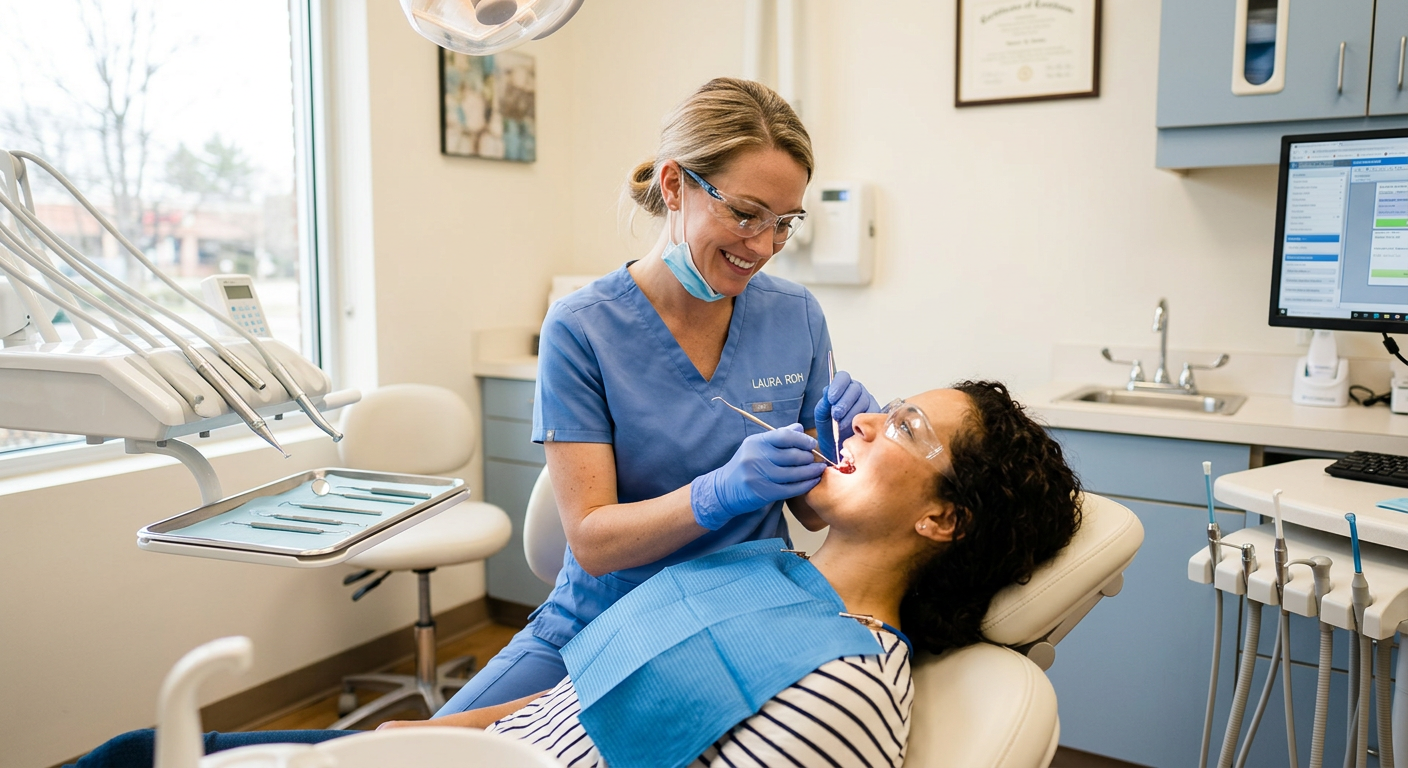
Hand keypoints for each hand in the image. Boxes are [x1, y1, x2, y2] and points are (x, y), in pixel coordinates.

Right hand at [692, 425, 825, 529]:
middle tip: (817, 459)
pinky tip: (812, 482)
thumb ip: (779, 437)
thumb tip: (800, 427)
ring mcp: (758, 475)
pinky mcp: (762, 492)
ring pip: (793, 473)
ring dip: (810, 472)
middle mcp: (756, 457)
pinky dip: (804, 485)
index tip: (812, 444)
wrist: (725, 489)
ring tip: (819, 470)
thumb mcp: (758, 446)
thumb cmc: (745, 465)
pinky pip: (790, 489)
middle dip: (808, 457)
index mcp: (756, 442)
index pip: (784, 436)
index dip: (802, 439)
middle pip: (791, 455)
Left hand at [814, 370, 879, 461]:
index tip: (831, 399)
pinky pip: (873, 414)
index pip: (843, 377)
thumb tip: (827, 391)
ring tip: (841, 426)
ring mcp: (868, 402)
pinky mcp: (876, 414)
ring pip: (864, 401)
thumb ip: (824, 403)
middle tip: (836, 415)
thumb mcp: (822, 415)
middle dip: (844, 402)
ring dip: (851, 414)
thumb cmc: (829, 428)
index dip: (838, 386)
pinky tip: (854, 428)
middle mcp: (856, 391)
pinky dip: (863, 421)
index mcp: (842, 387)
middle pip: (855, 389)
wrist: (837, 446)